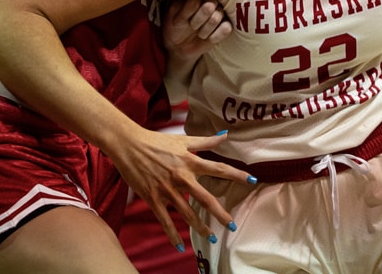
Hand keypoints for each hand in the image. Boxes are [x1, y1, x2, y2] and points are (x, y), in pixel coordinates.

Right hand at [110, 126, 249, 250]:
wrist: (129, 145)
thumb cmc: (156, 141)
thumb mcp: (182, 139)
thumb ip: (205, 140)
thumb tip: (225, 134)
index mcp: (190, 161)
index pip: (218, 168)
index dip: (236, 174)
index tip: (252, 180)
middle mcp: (181, 177)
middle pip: (205, 198)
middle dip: (220, 213)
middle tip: (231, 225)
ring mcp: (167, 189)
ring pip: (186, 213)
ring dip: (199, 227)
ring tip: (210, 237)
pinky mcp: (152, 198)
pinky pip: (164, 220)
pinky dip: (172, 234)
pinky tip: (180, 246)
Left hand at [164, 0, 229, 60]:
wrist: (180, 46)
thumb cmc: (175, 26)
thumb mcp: (173, 14)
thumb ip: (183, 5)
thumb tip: (194, 2)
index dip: (188, 10)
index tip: (179, 20)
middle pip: (209, 5)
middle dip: (197, 21)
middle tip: (191, 26)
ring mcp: (221, 11)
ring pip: (216, 18)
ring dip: (204, 30)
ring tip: (199, 33)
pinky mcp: (227, 24)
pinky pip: (226, 28)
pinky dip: (215, 36)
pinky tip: (208, 38)